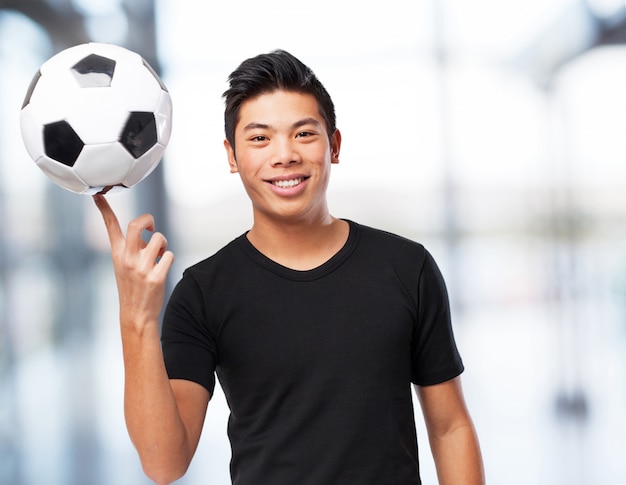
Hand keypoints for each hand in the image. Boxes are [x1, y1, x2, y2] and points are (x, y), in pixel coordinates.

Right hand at [93, 194, 173, 329]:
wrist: (135, 314)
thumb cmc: (132, 286)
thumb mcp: (124, 265)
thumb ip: (132, 247)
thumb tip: (146, 232)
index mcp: (118, 253)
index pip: (110, 227)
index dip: (104, 209)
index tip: (98, 195)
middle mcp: (128, 258)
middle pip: (137, 224)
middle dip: (148, 220)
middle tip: (152, 227)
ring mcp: (141, 268)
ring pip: (160, 239)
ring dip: (163, 245)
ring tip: (158, 257)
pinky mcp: (156, 277)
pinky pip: (170, 255)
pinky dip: (169, 259)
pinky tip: (162, 269)